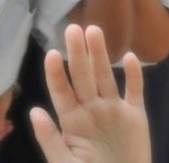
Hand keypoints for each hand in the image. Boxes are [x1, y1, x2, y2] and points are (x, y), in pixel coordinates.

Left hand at [30, 25, 150, 162]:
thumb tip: (34, 111)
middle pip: (83, 77)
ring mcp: (113, 110)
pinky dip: (133, 76)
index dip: (55, 73)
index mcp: (71, 121)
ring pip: (105, 77)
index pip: (61, 92)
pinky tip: (129, 57)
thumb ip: (50, 139)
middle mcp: (91, 109)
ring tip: (94, 31)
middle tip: (73, 29)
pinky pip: (134, 92)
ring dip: (101, 55)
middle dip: (77, 53)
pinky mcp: (135, 116)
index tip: (51, 53)